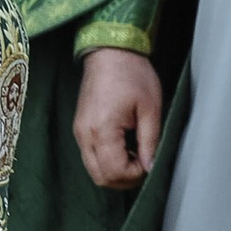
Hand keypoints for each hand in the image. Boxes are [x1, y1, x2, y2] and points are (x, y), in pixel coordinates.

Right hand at [73, 45, 162, 186]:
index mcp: (101, 130)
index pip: (114, 172)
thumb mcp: (150, 109)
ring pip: (94, 169)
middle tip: (144, 163)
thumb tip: (151, 167)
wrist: (109, 51)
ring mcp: (79, 132)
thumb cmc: (132, 74)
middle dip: (125, 178)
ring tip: (136, 153)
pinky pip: (90, 156)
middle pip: (100, 177)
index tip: (150, 161)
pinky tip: (125, 146)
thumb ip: (150, 142)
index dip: (135, 175)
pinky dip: (108, 160)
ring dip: (116, 170)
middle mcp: (84, 135)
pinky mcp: (80, 128)